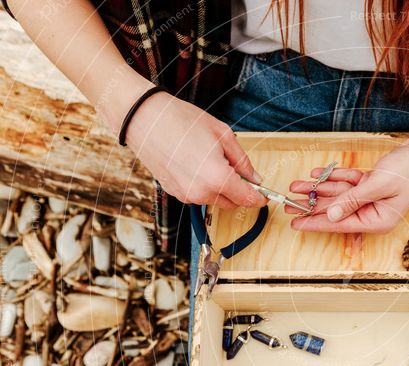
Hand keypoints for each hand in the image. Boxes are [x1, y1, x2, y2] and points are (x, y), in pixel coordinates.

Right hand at [123, 90, 266, 207]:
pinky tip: (196, 164)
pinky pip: (198, 195)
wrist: (144, 120)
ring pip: (214, 200)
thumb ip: (242, 160)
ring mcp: (186, 195)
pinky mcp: (175, 193)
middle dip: (239, 190)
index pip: (247, 199)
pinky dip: (204, 185)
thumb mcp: (222, 134)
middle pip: (232, 202)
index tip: (264, 195)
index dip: (259, 198)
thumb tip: (255, 177)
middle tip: (235, 167)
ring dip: (220, 187)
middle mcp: (202, 192)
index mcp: (218, 178)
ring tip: (211, 160)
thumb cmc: (181, 121)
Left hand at [286, 135, 408, 232]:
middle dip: (311, 204)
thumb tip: (330, 215)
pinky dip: (334, 177)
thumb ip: (352, 200)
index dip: (314, 223)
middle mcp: (373, 212)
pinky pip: (348, 183)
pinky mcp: (372, 184)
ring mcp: (372, 198)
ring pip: (339, 195)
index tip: (295, 224)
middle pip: (335, 210)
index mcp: (377, 220)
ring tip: (296, 186)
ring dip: (318, 188)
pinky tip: (317, 174)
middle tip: (288, 203)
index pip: (339, 223)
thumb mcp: (378, 185)